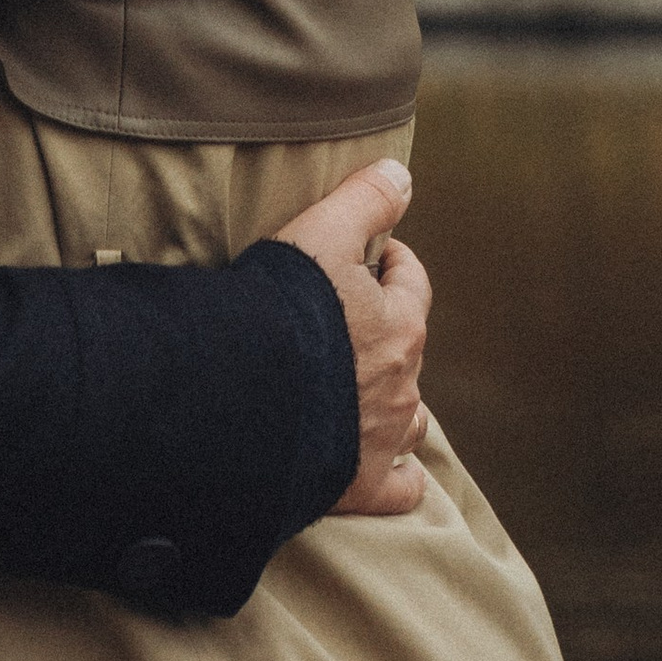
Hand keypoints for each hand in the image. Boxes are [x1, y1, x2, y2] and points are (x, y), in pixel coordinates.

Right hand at [270, 158, 431, 517]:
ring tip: (365, 390)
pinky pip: (399, 486)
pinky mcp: (360, 484)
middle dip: (387, 331)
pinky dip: (397, 476)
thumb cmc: (285, 312)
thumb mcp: (323, 233)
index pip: (412, 284)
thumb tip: (401, 174)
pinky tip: (386, 468)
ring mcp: (383, 438)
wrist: (249, 397)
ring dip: (393, 403)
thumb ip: (364, 200)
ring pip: (408, 419)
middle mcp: (402, 385)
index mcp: (399, 325)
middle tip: (353, 319)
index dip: (395, 265)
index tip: (380, 255)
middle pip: (408, 350)